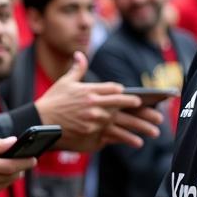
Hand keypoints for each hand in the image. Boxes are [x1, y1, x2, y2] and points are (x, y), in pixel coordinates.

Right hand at [0, 134, 35, 196]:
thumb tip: (11, 143)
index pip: (9, 158)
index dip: (23, 156)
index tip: (32, 153)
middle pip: (12, 171)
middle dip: (24, 166)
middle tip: (31, 160)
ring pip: (7, 181)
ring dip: (16, 174)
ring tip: (19, 167)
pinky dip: (4, 182)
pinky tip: (6, 175)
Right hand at [34, 52, 160, 151]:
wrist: (39, 123)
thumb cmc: (51, 102)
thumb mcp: (64, 82)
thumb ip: (76, 69)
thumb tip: (80, 54)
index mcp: (90, 90)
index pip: (115, 90)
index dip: (125, 95)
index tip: (133, 99)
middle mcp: (95, 104)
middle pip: (125, 106)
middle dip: (143, 110)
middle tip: (157, 114)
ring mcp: (95, 120)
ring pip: (124, 122)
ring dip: (141, 126)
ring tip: (155, 131)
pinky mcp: (92, 134)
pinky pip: (113, 136)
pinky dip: (127, 139)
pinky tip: (138, 142)